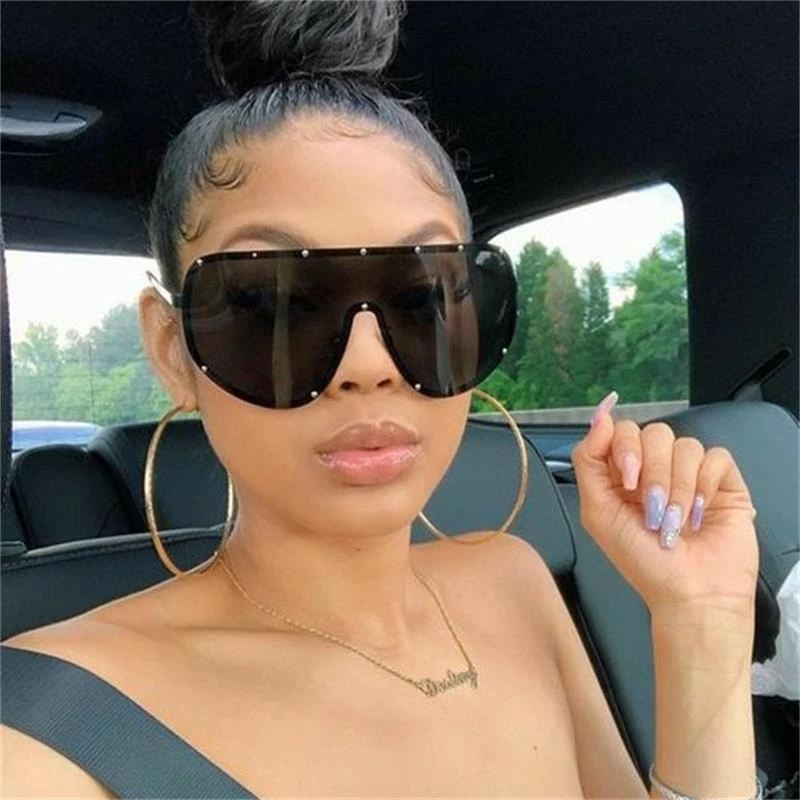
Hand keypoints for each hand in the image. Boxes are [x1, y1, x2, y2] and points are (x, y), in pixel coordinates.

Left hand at [571, 391, 758, 619]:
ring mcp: (690, 473)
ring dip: (677, 487)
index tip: (626, 478)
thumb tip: (599, 417)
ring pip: (684, 445)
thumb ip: (589, 460)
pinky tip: (699, 513)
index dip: (622, 446)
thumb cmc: (642, 561)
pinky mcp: (723, 482)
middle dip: (651, 472)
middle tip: (651, 507)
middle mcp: (655, 469)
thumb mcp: (597, 511)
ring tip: (674, 521)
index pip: (620, 431)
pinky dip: (704, 485)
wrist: (690, 595)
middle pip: (653, 432)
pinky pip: (716, 457)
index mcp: (622, 474)